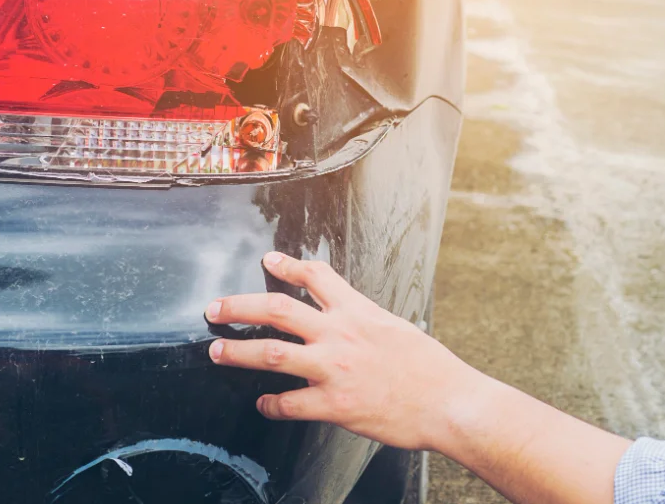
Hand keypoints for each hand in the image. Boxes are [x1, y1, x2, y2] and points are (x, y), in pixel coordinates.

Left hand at [205, 253, 479, 450]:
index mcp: (359, 312)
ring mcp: (335, 369)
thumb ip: (365, 324)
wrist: (448, 402)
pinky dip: (271, 404)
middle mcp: (341, 335)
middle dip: (239, 306)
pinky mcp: (335, 404)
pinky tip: (263, 404)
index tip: (269, 260)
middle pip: (277, 310)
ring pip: (272, 353)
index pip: (317, 277)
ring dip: (238, 351)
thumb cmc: (430, 369)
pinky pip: (289, 404)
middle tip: (216, 307)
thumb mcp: (396, 329)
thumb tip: (348, 323)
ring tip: (218, 351)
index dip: (288, 265)